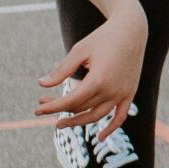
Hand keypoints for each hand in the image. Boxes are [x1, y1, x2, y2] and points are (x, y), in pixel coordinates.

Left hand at [36, 4, 147, 140]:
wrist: (131, 30)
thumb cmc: (102, 38)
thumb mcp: (79, 51)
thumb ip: (61, 70)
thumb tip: (42, 84)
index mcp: (98, 80)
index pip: (70, 101)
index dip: (52, 107)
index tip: (37, 109)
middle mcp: (111, 90)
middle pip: (80, 108)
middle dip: (59, 109)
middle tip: (43, 104)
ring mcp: (122, 93)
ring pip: (97, 116)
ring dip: (78, 121)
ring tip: (61, 122)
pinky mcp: (129, 93)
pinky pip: (120, 116)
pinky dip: (111, 128)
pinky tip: (100, 138)